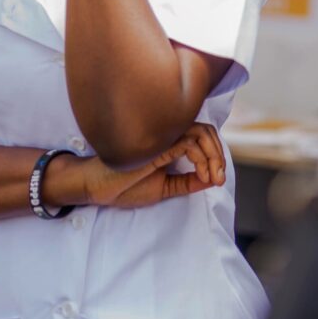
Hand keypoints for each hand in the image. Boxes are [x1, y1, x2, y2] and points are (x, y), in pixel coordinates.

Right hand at [81, 123, 226, 209]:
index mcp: (169, 142)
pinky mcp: (156, 144)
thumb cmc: (124, 185)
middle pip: (205, 130)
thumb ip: (186, 182)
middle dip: (219, 154)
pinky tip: (202, 174)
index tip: (216, 180)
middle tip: (219, 178)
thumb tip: (212, 178)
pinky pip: (187, 142)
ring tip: (213, 177)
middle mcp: (167, 135)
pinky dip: (201, 158)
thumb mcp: (164, 188)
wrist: (98, 187)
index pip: (202, 136)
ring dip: (214, 155)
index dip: (216, 155)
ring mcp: (162, 137)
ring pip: (201, 132)